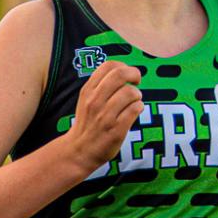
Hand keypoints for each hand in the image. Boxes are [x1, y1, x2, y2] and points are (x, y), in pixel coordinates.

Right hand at [66, 60, 143, 174]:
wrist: (79, 151)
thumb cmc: (87, 123)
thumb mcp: (86, 100)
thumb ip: (100, 85)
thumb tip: (123, 70)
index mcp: (88, 91)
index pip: (109, 66)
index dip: (124, 66)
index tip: (127, 76)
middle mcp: (95, 101)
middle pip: (121, 74)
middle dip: (134, 75)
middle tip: (137, 82)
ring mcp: (105, 116)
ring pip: (131, 92)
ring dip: (137, 95)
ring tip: (133, 102)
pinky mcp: (116, 130)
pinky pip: (135, 109)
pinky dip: (139, 108)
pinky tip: (133, 112)